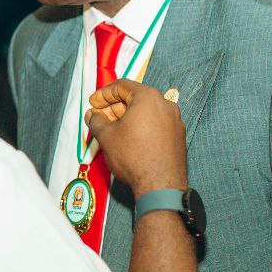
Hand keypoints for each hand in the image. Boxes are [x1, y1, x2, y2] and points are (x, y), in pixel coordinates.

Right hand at [86, 79, 187, 194]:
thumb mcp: (107, 136)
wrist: (161, 185)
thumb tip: (92, 115)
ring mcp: (175, 121)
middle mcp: (165, 104)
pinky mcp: (178, 136)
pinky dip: (142, 127)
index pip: (122, 86)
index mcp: (148, 97)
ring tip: (113, 130)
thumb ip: (96, 121)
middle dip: (115, 107)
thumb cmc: (133, 156)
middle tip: (100, 117)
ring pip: (147, 112)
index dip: (104, 94)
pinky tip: (131, 140)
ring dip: (128, 118)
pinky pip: (157, 124)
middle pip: (136, 98)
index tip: (93, 103)